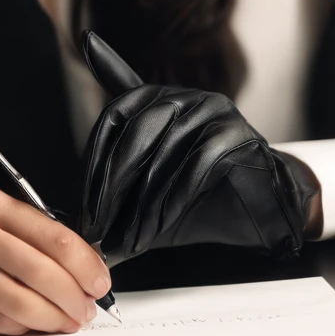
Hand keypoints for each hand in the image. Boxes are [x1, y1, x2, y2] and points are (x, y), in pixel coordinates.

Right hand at [0, 180, 111, 335]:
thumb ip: (33, 233)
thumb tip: (84, 270)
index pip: (50, 234)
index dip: (83, 264)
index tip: (99, 282)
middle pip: (36, 272)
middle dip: (71, 298)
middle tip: (85, 310)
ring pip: (16, 305)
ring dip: (50, 320)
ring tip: (64, 322)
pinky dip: (19, 329)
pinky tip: (29, 324)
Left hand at [79, 31, 320, 264]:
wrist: (261, 212)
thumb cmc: (201, 202)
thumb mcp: (146, 196)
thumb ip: (113, 198)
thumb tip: (73, 230)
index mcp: (160, 99)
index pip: (114, 115)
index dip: (92, 160)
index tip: (82, 202)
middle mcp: (186, 97)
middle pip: (135, 130)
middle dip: (111, 183)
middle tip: (97, 224)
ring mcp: (215, 111)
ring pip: (164, 152)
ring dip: (140, 203)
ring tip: (129, 238)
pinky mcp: (238, 135)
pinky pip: (196, 166)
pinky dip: (171, 202)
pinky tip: (157, 230)